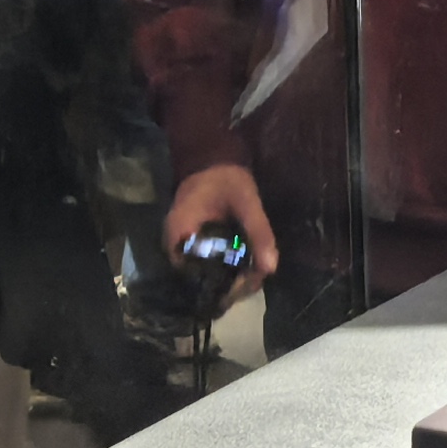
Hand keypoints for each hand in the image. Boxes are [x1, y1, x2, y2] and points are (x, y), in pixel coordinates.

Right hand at [163, 163, 279, 307]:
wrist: (212, 161)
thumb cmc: (225, 179)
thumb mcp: (246, 202)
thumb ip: (258, 232)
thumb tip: (270, 268)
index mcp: (180, 233)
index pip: (197, 276)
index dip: (224, 286)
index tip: (250, 282)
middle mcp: (175, 245)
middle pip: (201, 280)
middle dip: (230, 285)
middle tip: (257, 280)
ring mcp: (182, 246)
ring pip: (204, 275)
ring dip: (230, 278)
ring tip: (254, 275)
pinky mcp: (192, 245)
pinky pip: (206, 265)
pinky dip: (226, 268)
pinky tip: (244, 266)